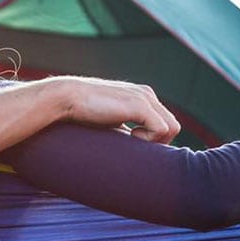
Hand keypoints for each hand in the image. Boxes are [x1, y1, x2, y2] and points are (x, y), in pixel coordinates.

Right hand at [49, 76, 180, 143]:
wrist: (67, 98)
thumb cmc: (82, 112)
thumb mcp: (110, 119)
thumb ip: (125, 125)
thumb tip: (134, 144)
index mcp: (141, 96)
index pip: (164, 120)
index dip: (155, 138)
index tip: (135, 145)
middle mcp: (147, 94)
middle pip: (172, 125)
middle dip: (158, 142)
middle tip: (135, 146)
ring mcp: (145, 98)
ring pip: (173, 127)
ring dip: (156, 141)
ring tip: (133, 140)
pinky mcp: (140, 106)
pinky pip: (162, 129)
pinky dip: (150, 139)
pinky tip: (131, 136)